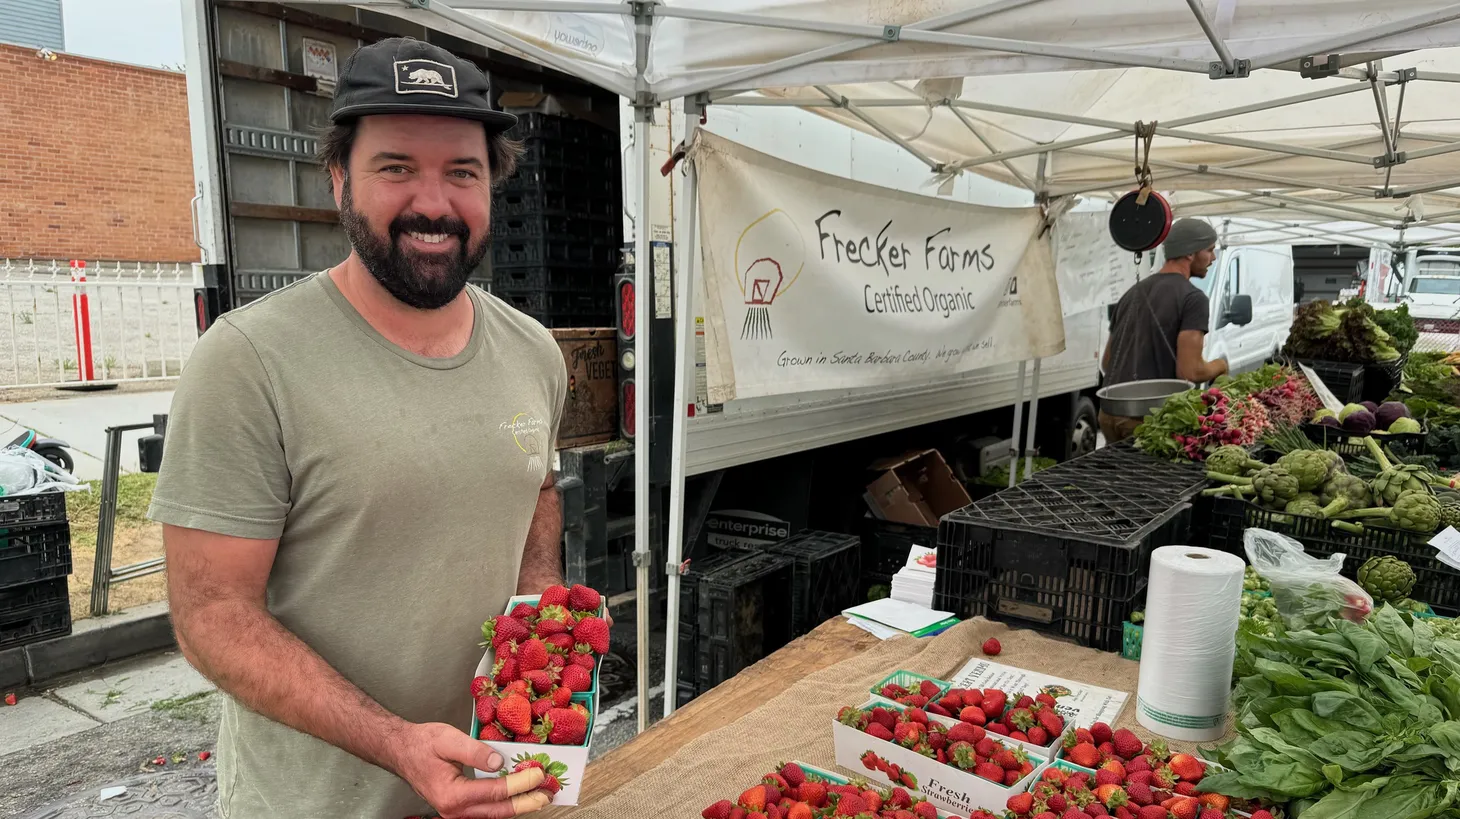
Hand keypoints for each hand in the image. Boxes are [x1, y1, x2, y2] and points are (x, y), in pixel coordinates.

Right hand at [391, 722, 551, 817]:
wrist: (401, 751)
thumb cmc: (421, 744)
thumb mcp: (447, 739)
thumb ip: (475, 751)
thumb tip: (501, 762)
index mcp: (452, 794)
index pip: (495, 793)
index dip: (520, 784)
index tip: (539, 775)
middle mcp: (454, 809)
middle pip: (498, 811)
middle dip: (526, 803)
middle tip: (548, 794)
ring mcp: (456, 812)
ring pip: (494, 814)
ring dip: (518, 804)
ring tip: (540, 794)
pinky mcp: (459, 808)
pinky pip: (487, 810)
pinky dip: (505, 803)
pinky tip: (519, 793)